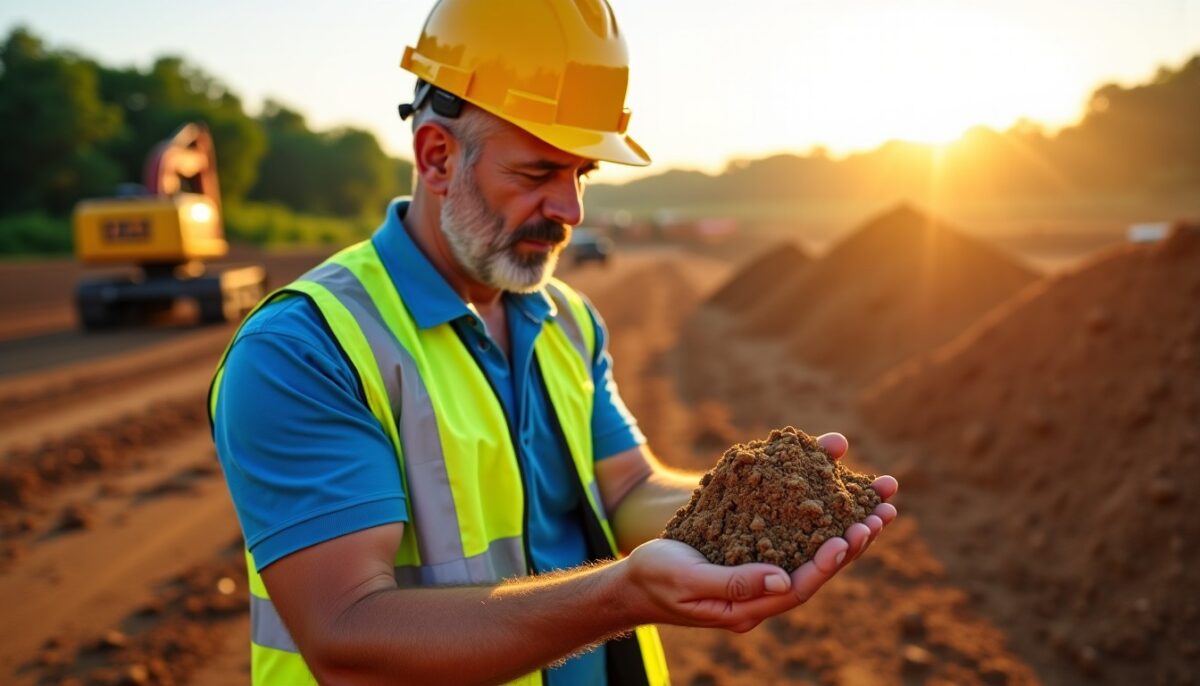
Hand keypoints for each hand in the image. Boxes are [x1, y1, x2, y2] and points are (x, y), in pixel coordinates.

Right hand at [618, 432, 896, 632]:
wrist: (636, 582)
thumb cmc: (656, 579)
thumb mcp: (687, 581)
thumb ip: (732, 583)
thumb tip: (783, 579)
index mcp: (749, 608)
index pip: (798, 589)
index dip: (826, 564)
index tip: (848, 538)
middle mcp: (764, 594)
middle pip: (817, 571)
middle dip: (852, 543)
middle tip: (882, 514)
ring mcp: (762, 575)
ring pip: (812, 554)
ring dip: (846, 529)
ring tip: (877, 505)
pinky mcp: (756, 555)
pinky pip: (795, 538)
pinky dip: (819, 518)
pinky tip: (835, 495)